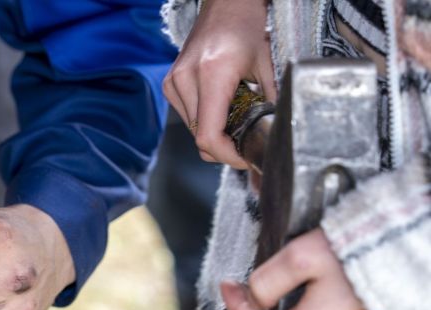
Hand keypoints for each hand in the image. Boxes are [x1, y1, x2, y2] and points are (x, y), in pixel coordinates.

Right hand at [162, 0, 275, 168]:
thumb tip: (275, 138)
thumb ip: (271, 104)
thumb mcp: (268, 65)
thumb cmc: (248, 26)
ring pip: (194, 130)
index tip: (246, 159)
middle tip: (249, 143)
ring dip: (216, 133)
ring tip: (237, 117)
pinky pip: (188, 117)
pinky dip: (206, 121)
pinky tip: (222, 107)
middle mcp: (186, 80)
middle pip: (201, 138)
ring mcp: (174, 82)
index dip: (228, 157)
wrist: (226, 3)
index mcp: (211, 74)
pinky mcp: (170, 84)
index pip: (209, 136)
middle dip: (225, 148)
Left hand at [222, 229, 403, 309]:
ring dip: (312, 307)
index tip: (228, 285)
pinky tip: (345, 288)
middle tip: (278, 272)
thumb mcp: (298, 257)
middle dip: (280, 304)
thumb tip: (253, 296)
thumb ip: (267, 281)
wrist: (416, 254)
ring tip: (321, 277)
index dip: (238, 306)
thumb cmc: (357, 254)